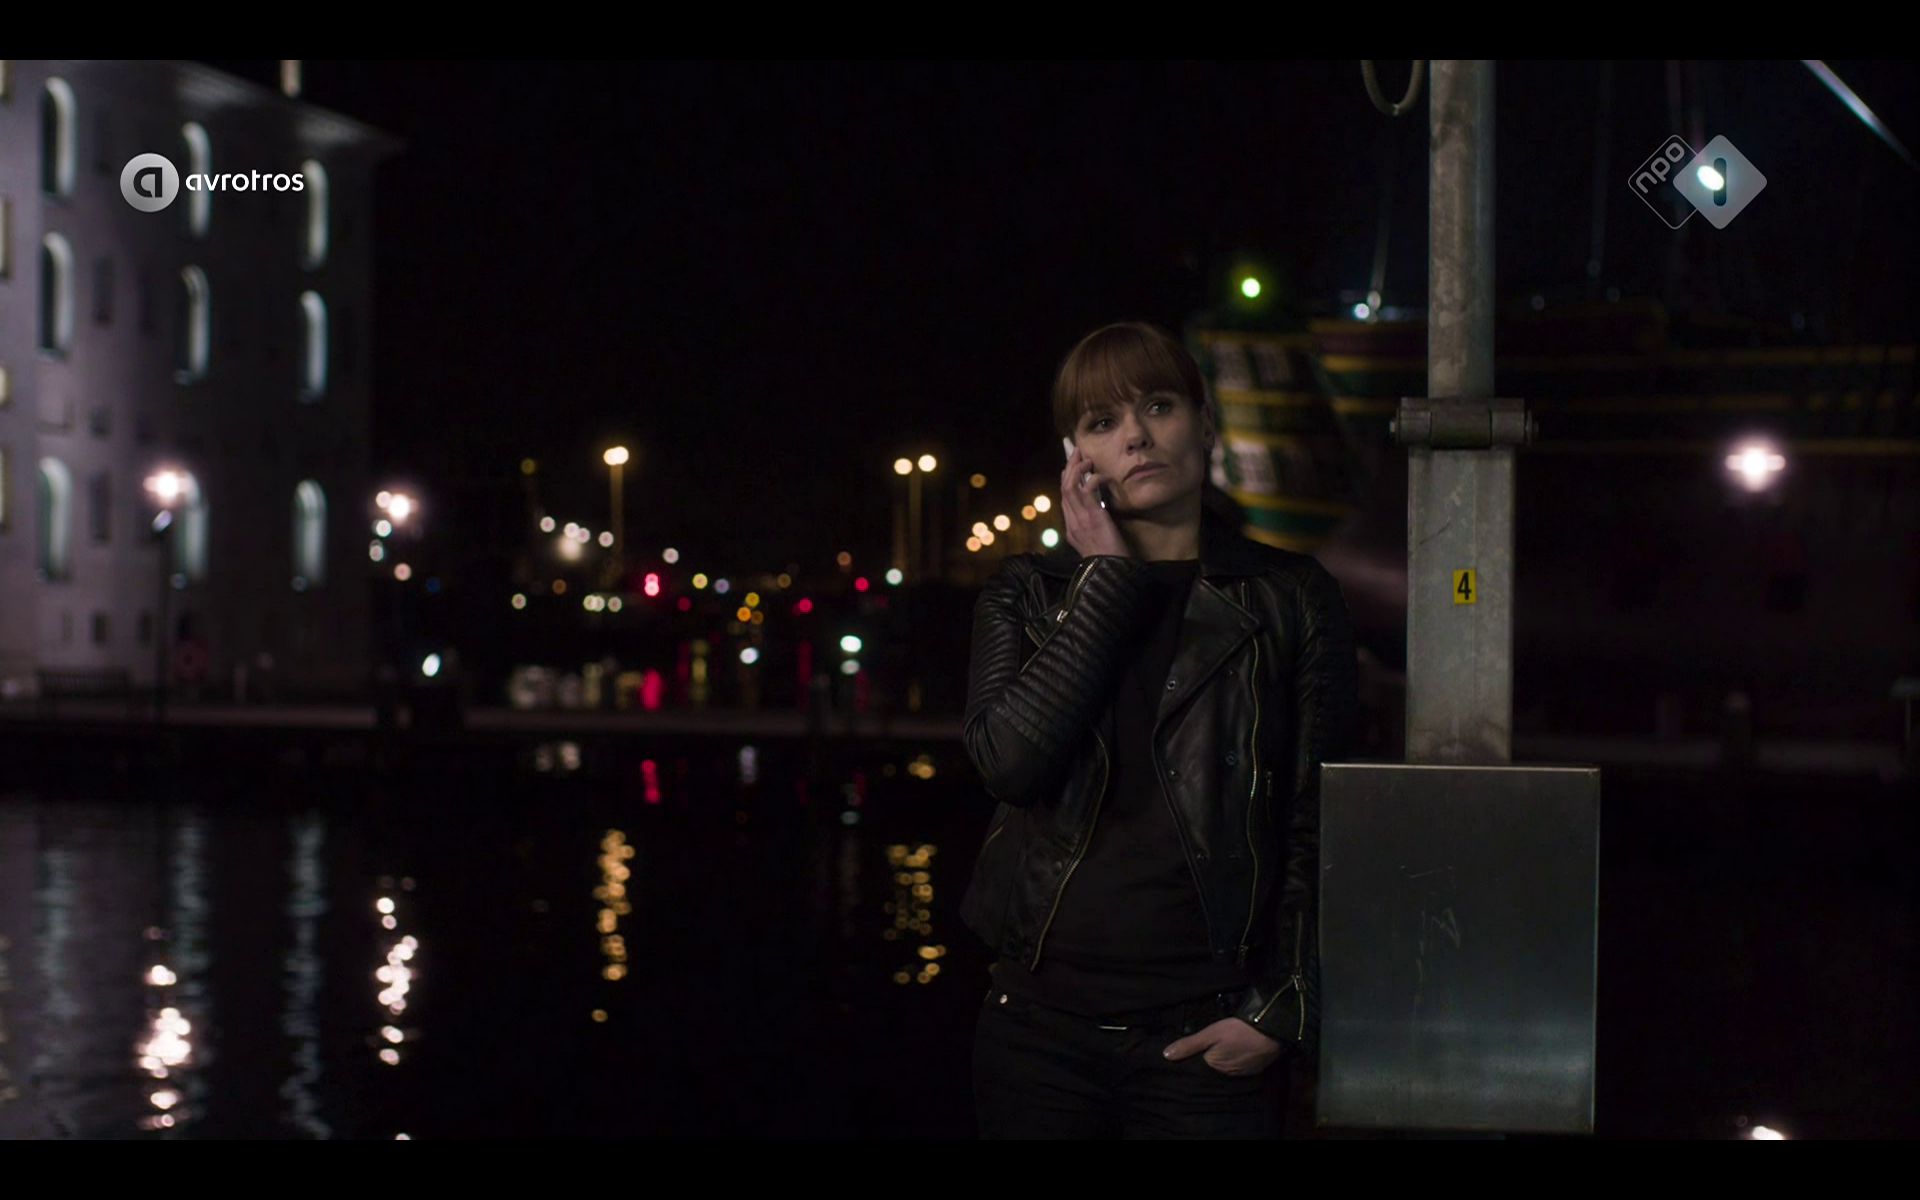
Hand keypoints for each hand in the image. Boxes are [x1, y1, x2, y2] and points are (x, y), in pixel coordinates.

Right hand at [1061, 443, 1128, 558]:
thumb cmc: (1109, 559)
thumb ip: (1093, 525)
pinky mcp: (1092, 516)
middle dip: (1068, 468)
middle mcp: (1072, 522)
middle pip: (1064, 488)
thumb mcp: (1097, 541)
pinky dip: (1094, 479)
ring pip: (1069, 487)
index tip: (1070, 466)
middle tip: (1075, 451)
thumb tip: (1099, 508)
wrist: (1111, 571)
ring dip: (1076, 469)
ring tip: (1085, 457)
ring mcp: (1080, 519)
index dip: (1066, 479)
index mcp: (1071, 528)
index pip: (1064, 499)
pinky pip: (1087, 490)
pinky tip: (1103, 476)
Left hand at [1162, 1017, 1285, 1076]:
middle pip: (1214, 1066)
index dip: (1197, 1056)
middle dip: (1211, 1058)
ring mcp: (1243, 1072)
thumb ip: (1189, 1045)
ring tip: (1225, 1047)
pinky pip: (1241, 1065)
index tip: (1195, 1049)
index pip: (1200, 1064)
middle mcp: (1227, 1074)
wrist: (1272, 1031)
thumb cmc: (1238, 1031)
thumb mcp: (1211, 1034)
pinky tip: (1238, 1050)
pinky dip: (1238, 1059)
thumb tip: (1165, 1055)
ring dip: (1226, 1059)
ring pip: (1228, 1066)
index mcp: (1214, 1066)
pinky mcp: (1256, 1068)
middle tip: (1211, 1045)